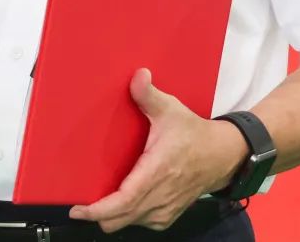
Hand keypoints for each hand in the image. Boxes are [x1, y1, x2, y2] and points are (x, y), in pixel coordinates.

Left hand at [68, 69, 247, 232]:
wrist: (222, 156)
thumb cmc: (193, 133)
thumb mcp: (171, 109)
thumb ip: (149, 94)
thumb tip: (137, 75)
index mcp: (157, 170)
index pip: (124, 200)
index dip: (98, 209)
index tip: (78, 209)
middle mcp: (160, 196)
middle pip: (119, 219)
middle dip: (97, 215)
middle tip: (79, 205)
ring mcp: (165, 210)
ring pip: (127, 223)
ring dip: (112, 216)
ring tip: (98, 201)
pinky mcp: (167, 216)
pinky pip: (139, 223)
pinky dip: (126, 217)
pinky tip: (121, 202)